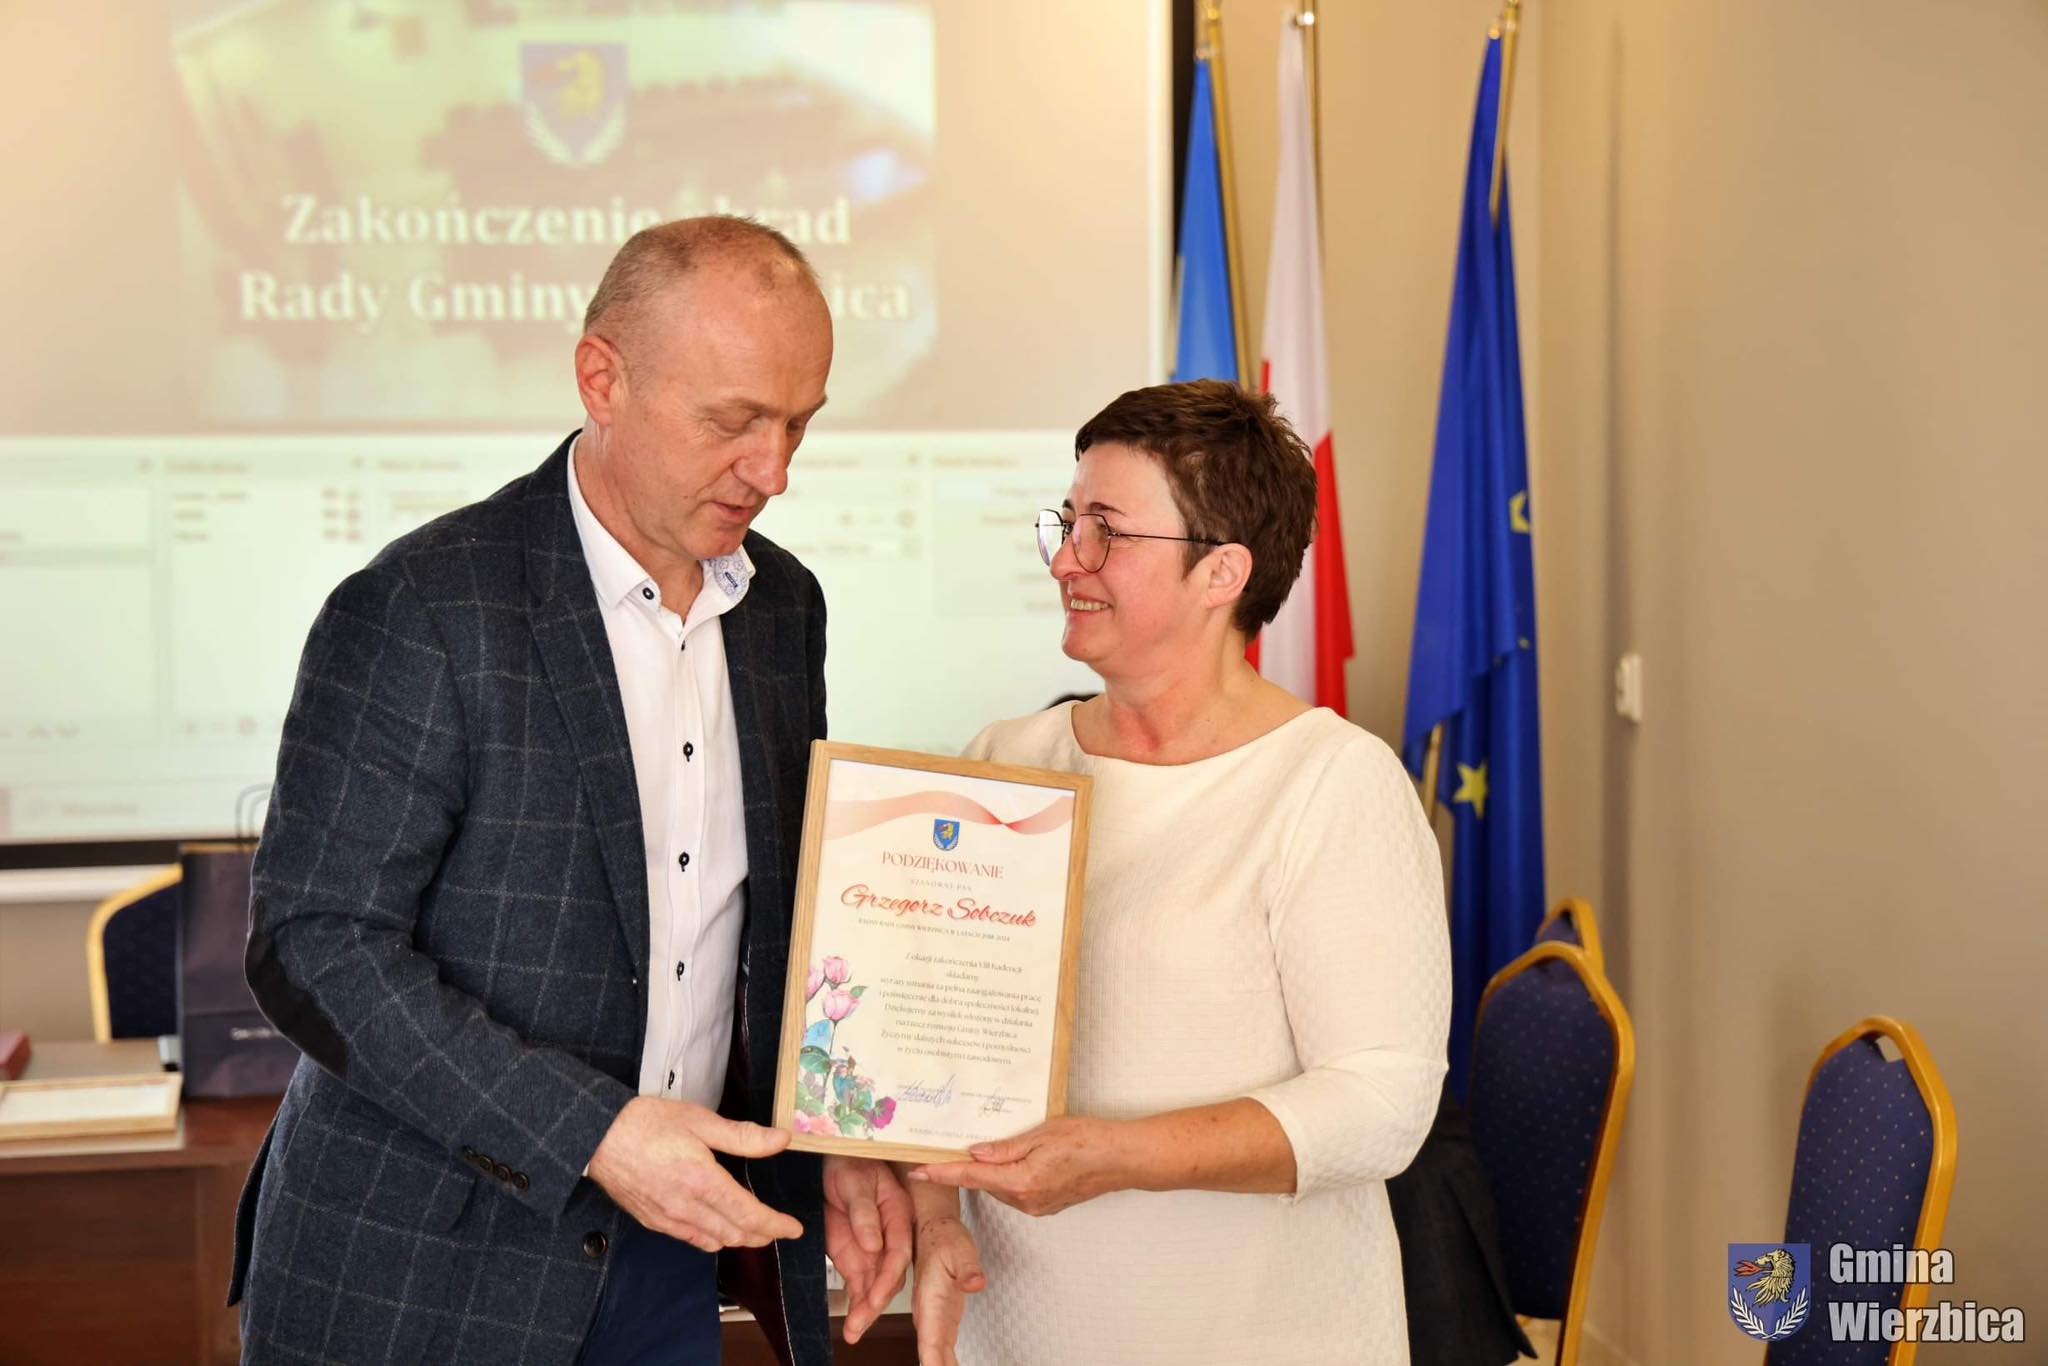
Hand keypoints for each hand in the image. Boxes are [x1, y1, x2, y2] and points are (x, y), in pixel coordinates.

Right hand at [586, 1097, 802, 1251]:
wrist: (597, 1137)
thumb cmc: (647, 1123)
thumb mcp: (700, 1121)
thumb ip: (743, 1136)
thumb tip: (781, 1140)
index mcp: (702, 1182)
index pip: (749, 1215)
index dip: (775, 1225)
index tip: (794, 1228)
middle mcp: (686, 1208)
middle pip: (734, 1235)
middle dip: (761, 1235)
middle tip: (779, 1228)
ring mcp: (667, 1219)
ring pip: (712, 1242)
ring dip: (737, 1239)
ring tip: (754, 1230)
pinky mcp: (652, 1221)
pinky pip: (690, 1239)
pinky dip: (711, 1239)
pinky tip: (716, 1229)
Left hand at [822, 1156, 912, 1343]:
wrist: (829, 1161)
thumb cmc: (849, 1163)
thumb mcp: (855, 1182)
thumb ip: (864, 1212)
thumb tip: (873, 1244)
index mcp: (898, 1213)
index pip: (899, 1251)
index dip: (888, 1275)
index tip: (876, 1295)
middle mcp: (889, 1235)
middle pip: (889, 1274)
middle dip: (876, 1301)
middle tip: (861, 1321)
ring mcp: (871, 1247)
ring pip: (874, 1283)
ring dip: (866, 1308)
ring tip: (854, 1330)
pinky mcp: (854, 1254)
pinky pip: (858, 1282)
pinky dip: (855, 1300)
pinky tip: (852, 1320)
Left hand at [910, 1116, 1133, 1216]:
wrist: (1122, 1159)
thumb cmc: (1088, 1140)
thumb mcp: (1043, 1134)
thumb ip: (1005, 1147)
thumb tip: (975, 1154)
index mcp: (1022, 1181)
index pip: (971, 1177)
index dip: (941, 1173)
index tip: (918, 1170)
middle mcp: (1026, 1199)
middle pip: (984, 1183)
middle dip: (965, 1168)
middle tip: (946, 1147)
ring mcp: (1037, 1206)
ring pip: (1000, 1188)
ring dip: (989, 1172)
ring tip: (985, 1149)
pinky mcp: (1047, 1205)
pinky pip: (1016, 1191)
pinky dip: (1007, 1177)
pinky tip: (1013, 1160)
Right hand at [910, 1213, 985, 1365]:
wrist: (932, 1230)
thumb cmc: (944, 1238)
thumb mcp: (960, 1249)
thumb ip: (968, 1268)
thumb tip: (976, 1283)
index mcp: (930, 1301)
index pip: (931, 1341)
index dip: (934, 1364)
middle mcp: (928, 1315)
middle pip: (932, 1357)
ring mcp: (934, 1319)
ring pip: (935, 1356)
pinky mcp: (942, 1320)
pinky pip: (942, 1350)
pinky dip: (947, 1365)